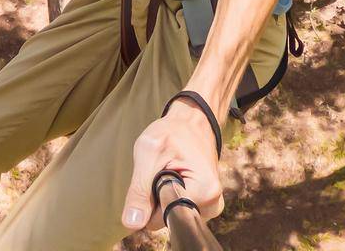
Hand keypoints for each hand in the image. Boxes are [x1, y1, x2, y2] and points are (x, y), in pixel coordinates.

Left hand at [120, 102, 221, 233]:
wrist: (192, 122)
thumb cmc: (173, 132)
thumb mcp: (149, 153)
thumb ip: (139, 190)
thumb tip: (132, 223)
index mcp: (204, 192)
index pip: (160, 220)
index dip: (147, 202)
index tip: (154, 174)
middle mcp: (212, 205)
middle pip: (166, 221)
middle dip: (156, 199)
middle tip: (162, 169)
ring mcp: (210, 207)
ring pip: (171, 217)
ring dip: (162, 198)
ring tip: (169, 170)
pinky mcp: (205, 206)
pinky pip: (178, 211)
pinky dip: (170, 197)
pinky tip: (175, 177)